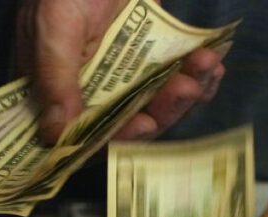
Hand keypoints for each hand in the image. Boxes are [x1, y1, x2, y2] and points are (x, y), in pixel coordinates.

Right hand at [16, 0, 225, 143]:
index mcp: (60, 90)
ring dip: (187, 91)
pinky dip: (198, 77)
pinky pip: (177, 77)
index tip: (144, 124)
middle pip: (134, 121)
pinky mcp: (151, 57)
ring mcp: (125, 75)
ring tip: (205, 66)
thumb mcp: (54, 28)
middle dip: (165, 109)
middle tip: (186, 88)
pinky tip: (213, 67)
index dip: (119, 137)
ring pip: (160, 101)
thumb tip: (55, 134)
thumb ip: (56, 79)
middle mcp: (95, 89)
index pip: (91, 133)